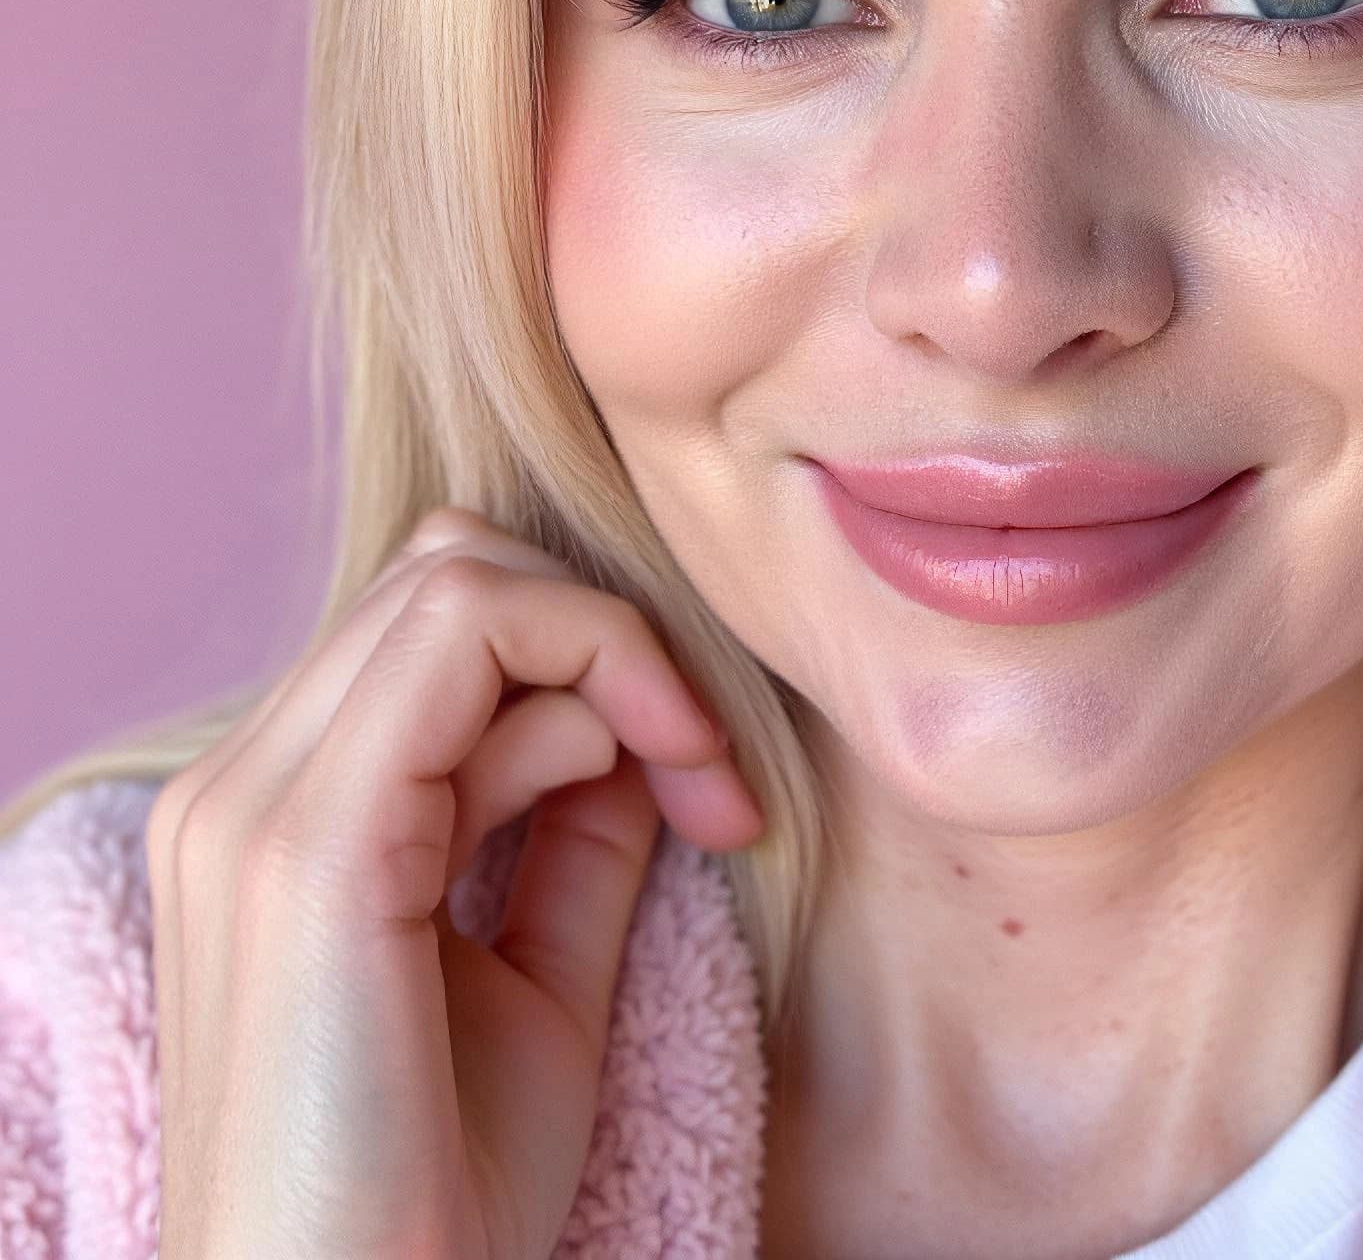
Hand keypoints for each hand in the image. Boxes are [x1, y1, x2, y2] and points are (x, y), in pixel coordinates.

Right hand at [146, 504, 761, 1259]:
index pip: (441, 620)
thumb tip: (633, 724)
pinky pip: (464, 642)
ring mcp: (257, 806)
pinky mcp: (307, 844)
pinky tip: (670, 779)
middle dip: (607, 634)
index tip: (713, 783)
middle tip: (709, 768)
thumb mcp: (536, 982)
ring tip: (696, 785)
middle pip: (451, 570)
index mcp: (281, 817)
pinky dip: (598, 672)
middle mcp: (245, 787)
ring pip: (460, 578)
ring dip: (613, 652)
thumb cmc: (435, 1199)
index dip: (597, 659)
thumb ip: (573, 837)